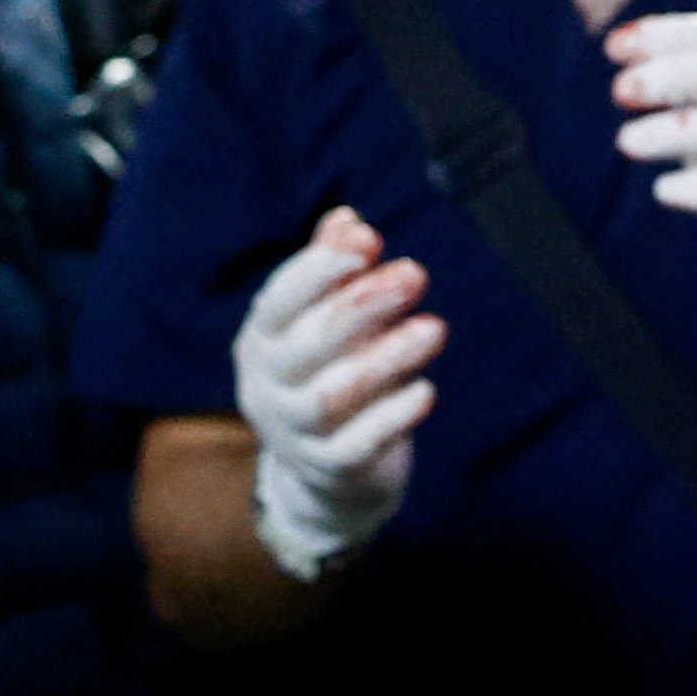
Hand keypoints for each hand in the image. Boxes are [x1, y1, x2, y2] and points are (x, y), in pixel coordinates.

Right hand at [233, 208, 440, 585]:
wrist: (327, 474)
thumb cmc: (330, 373)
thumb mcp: (325, 321)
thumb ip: (335, 272)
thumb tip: (349, 221)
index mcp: (261, 341)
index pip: (278, 301)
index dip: (319, 270)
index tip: (369, 241)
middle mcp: (267, 387)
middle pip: (308, 343)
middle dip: (363, 304)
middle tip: (416, 274)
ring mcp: (294, 433)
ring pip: (333, 395)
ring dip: (386, 358)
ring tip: (435, 329)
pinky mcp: (329, 471)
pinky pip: (357, 445)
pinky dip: (392, 417)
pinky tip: (426, 391)